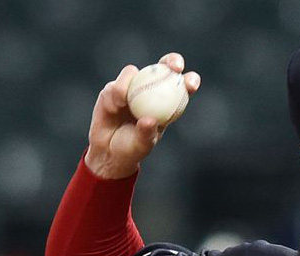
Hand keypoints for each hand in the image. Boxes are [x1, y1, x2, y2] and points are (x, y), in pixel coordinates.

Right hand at [84, 52, 200, 179]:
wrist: (109, 150)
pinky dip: (116, 94)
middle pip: (163, 68)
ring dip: (130, 82)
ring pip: (134, 72)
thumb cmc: (133, 148)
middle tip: (174, 66)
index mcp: (166, 104)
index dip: (189, 81)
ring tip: (123, 103)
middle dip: (172, 61)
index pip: (181, 88)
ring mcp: (131, 88)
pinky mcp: (112, 89)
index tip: (191, 82)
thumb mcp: (142, 144)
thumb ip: (146, 133)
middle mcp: (150, 91)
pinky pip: (115, 85)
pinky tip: (114, 107)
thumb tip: (149, 120)